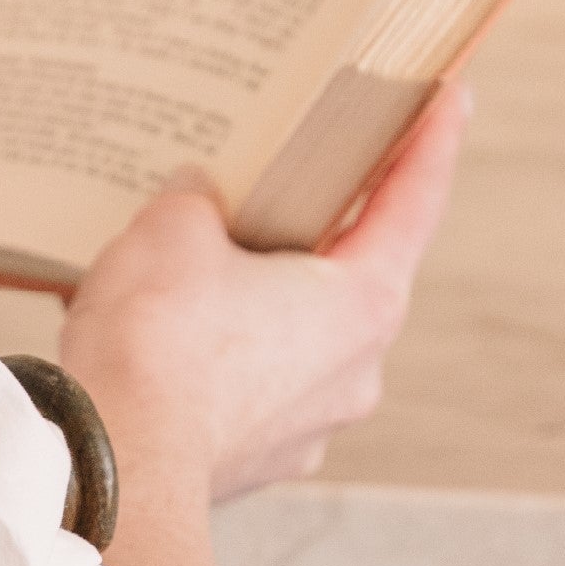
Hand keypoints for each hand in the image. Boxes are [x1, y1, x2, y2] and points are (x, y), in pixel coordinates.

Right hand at [60, 82, 471, 504]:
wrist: (114, 468)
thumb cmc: (158, 350)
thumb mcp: (173, 228)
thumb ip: (200, 199)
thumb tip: (198, 200)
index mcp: (364, 302)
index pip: (414, 200)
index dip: (431, 139)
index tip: (450, 97)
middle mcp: (355, 370)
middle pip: (349, 275)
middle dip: (312, 229)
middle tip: (284, 182)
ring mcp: (308, 426)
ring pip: (293, 341)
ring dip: (257, 305)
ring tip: (193, 271)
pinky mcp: (255, 462)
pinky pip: (247, 391)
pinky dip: (218, 363)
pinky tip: (167, 342)